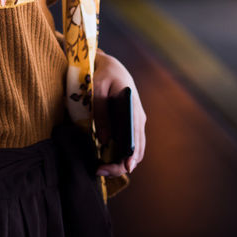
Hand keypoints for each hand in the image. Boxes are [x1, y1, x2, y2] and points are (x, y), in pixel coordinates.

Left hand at [91, 50, 146, 178]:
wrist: (111, 66)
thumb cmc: (104, 75)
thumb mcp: (98, 88)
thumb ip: (101, 112)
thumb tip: (105, 139)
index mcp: (134, 110)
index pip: (137, 140)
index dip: (131, 158)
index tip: (123, 169)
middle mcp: (139, 120)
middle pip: (137, 150)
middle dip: (120, 165)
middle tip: (99, 171)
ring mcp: (136, 123)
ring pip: (135, 150)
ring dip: (119, 162)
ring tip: (100, 168)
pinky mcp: (130, 125)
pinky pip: (129, 144)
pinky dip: (120, 155)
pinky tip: (105, 159)